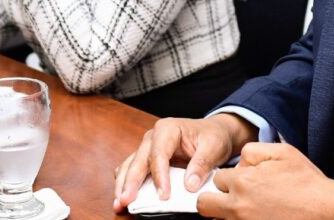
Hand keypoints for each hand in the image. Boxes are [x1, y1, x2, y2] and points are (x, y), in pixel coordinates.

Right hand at [113, 114, 256, 211]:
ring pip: (130, 166)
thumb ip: (201, 164)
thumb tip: (189, 185)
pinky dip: (126, 184)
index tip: (163, 196)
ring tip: (119, 203)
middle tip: (126, 201)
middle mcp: (153, 137)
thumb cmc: (212, 136)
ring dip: (123, 185)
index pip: (159, 154)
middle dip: (131, 182)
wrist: (214, 132)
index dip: (159, 176)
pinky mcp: (147, 159)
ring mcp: (147, 148)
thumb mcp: (214, 147)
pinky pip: (132, 170)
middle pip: (138, 161)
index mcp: (168, 129)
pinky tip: (124, 197)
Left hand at [198, 143, 333, 219]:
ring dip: (226, 214)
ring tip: (248, 209)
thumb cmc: (307, 182)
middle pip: (204, 204)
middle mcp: (238, 206)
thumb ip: (253, 151)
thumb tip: (240, 161)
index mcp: (243, 181)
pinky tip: (253, 216)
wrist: (324, 210)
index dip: (230, 179)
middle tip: (231, 198)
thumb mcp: (283, 152)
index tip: (243, 182)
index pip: (217, 178)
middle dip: (213, 199)